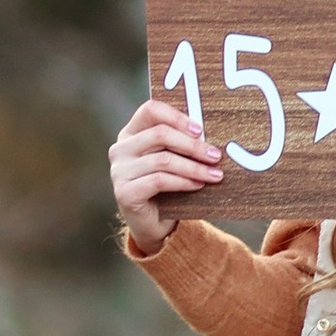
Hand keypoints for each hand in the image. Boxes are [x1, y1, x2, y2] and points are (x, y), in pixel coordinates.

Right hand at [109, 99, 223, 254]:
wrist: (154, 225)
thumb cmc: (167, 189)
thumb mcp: (173, 161)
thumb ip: (181, 144)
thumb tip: (208, 134)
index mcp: (131, 134)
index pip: (150, 110)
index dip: (177, 117)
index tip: (200, 130)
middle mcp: (121, 149)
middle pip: (160, 134)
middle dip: (193, 146)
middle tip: (216, 155)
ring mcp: (119, 171)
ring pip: (163, 160)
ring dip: (194, 167)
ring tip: (215, 174)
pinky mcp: (125, 192)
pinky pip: (159, 181)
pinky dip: (183, 182)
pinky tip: (199, 185)